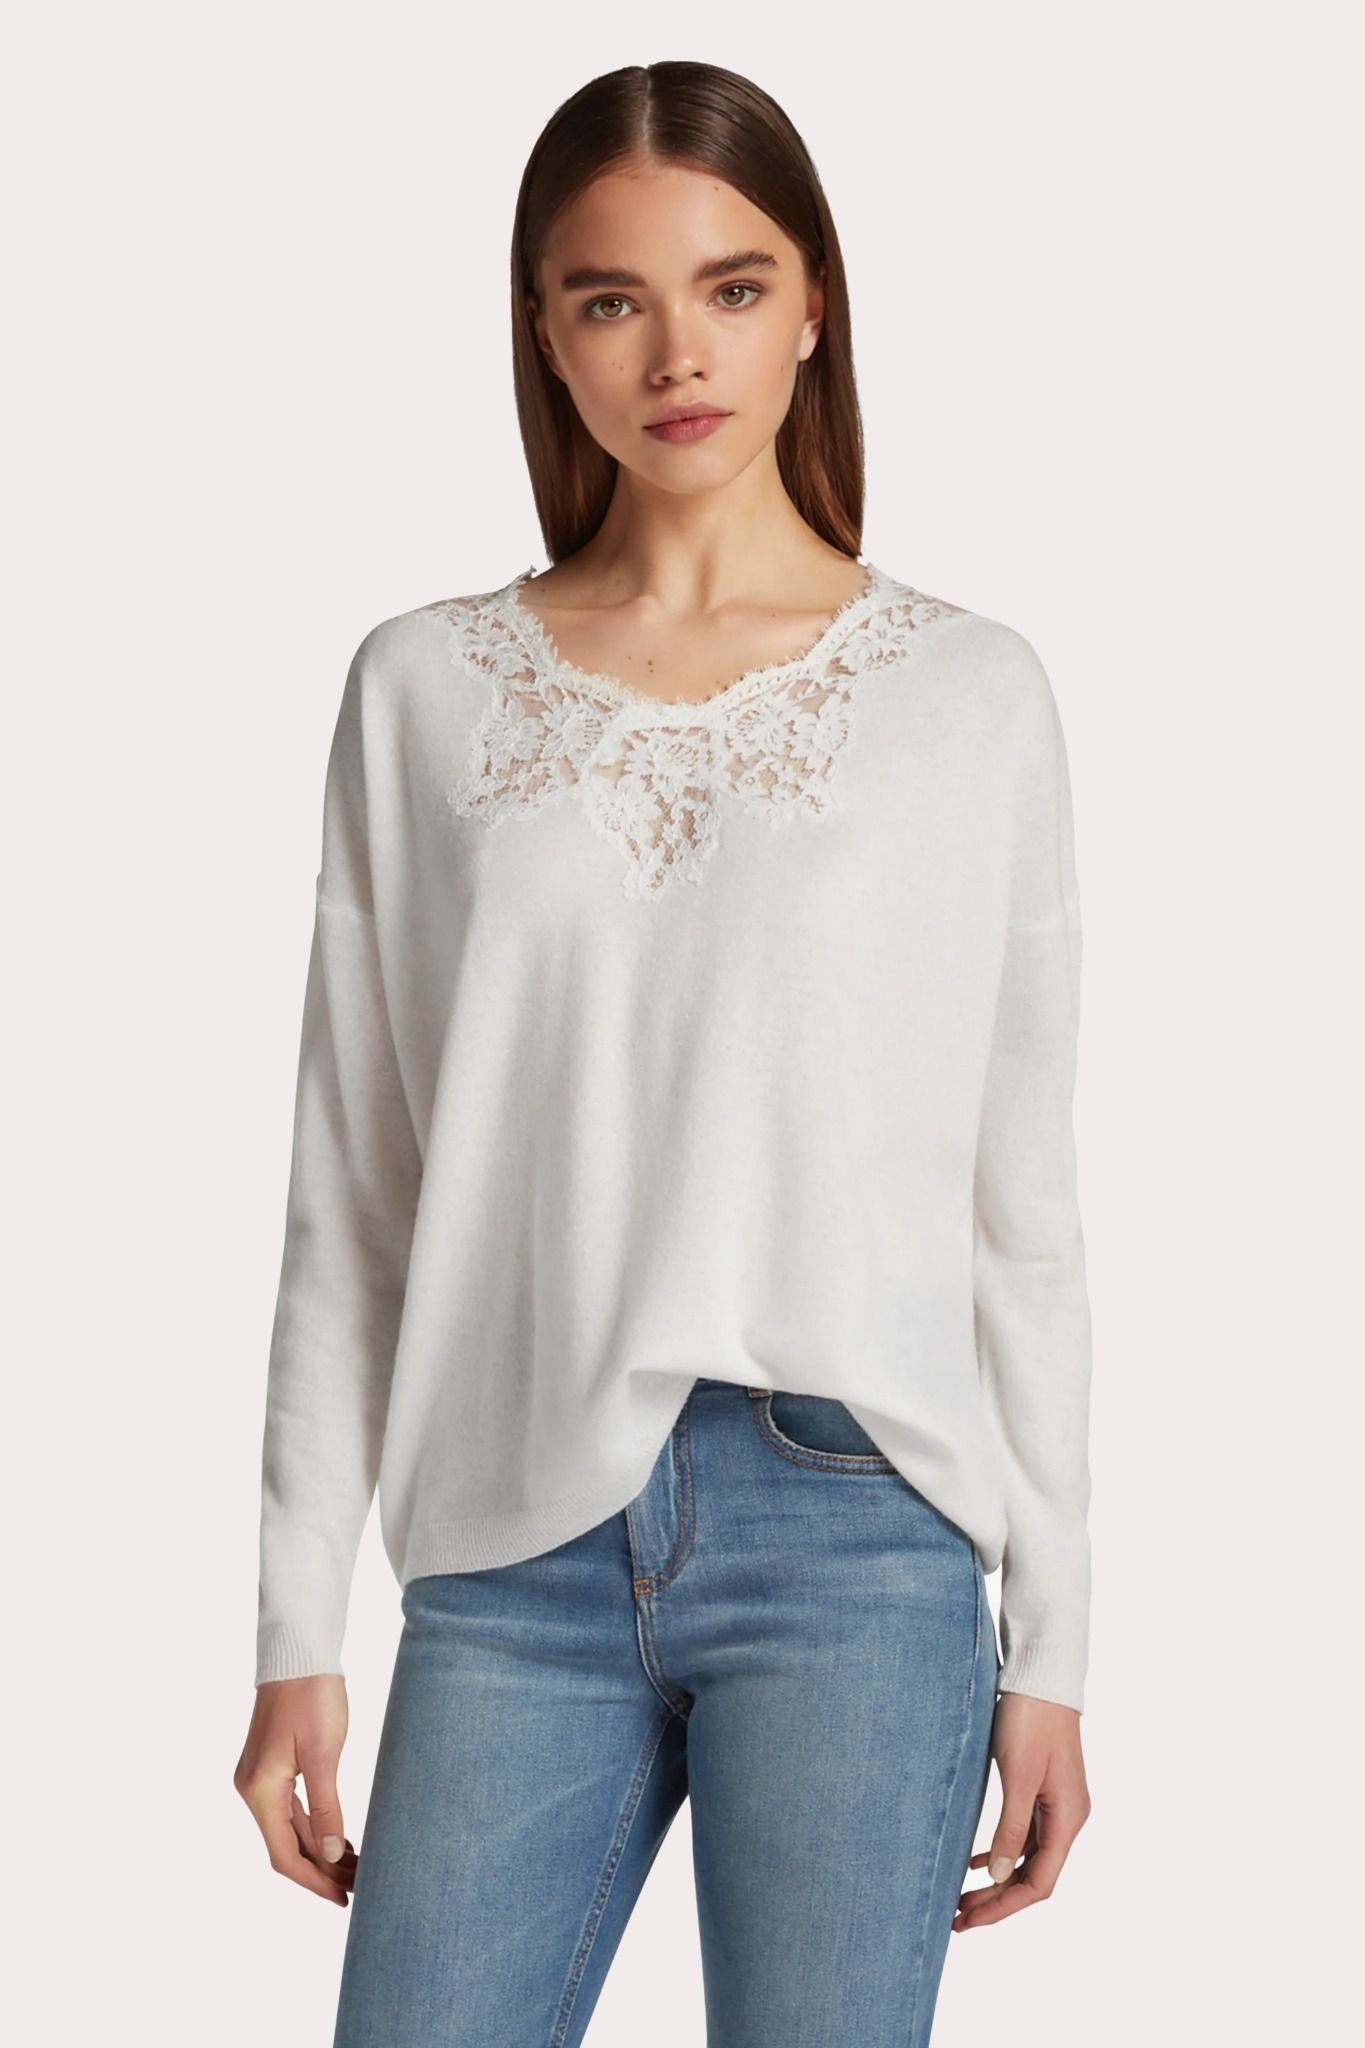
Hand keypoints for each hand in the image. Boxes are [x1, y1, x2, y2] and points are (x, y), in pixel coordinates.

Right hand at [234, 1673, 357, 1905]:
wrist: (298, 1651)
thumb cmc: (311, 1695)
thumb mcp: (323, 1752)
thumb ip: (325, 1806)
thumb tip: (329, 1854)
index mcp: (260, 1791)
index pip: (284, 1855)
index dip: (314, 1881)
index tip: (344, 1898)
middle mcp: (253, 1789)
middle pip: (286, 1846)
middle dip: (322, 1869)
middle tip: (361, 1885)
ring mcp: (260, 1778)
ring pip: (290, 1828)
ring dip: (319, 1850)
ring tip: (357, 1867)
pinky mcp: (272, 1766)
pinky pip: (291, 1809)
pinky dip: (314, 1827)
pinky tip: (339, 1838)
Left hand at [952, 1691, 1090, 1930]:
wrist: (1041, 1674)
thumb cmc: (1030, 1719)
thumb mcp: (1018, 1775)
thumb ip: (1011, 1827)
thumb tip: (1000, 1876)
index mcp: (1068, 1819)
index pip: (1039, 1883)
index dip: (1005, 1907)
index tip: (969, 1919)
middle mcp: (1067, 1817)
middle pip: (1034, 1875)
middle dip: (998, 1900)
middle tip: (958, 1918)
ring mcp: (1056, 1803)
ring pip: (1027, 1856)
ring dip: (998, 1879)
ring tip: (962, 1897)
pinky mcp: (1042, 1788)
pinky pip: (1024, 1833)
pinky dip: (1002, 1851)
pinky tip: (978, 1861)